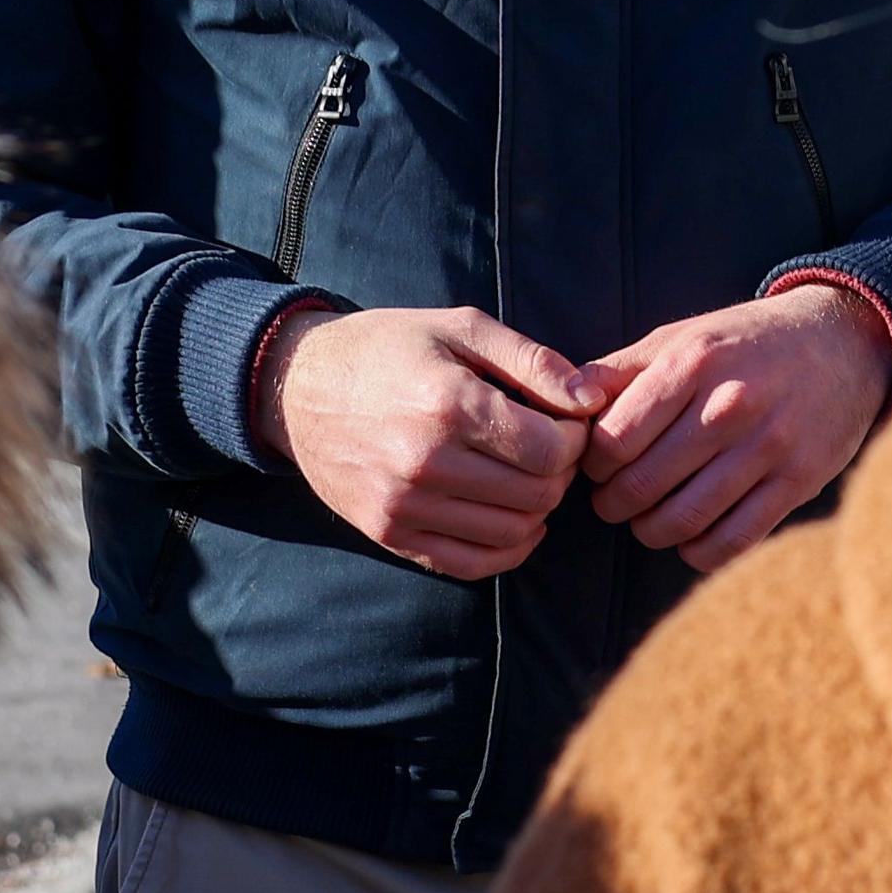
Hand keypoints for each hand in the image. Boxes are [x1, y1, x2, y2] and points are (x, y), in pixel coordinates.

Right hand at [259, 305, 603, 579]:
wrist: (298, 387)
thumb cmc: (389, 348)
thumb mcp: (461, 328)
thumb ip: (533, 361)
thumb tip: (593, 398)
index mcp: (449, 404)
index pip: (551, 450)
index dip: (575, 437)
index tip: (565, 420)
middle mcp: (426, 462)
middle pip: (538, 494)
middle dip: (561, 472)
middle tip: (548, 447)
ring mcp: (404, 506)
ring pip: (512, 533)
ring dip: (537, 509)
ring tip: (526, 474)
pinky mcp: (390, 535)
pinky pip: (472, 564)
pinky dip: (508, 548)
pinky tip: (513, 517)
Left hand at [580, 287, 891, 573]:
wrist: (843, 342)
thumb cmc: (746, 342)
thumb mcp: (682, 336)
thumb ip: (620, 369)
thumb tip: (564, 405)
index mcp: (693, 362)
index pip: (614, 440)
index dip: (592, 465)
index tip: (598, 466)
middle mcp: (730, 405)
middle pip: (642, 486)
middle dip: (614, 504)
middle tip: (614, 500)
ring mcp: (769, 447)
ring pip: (683, 521)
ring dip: (650, 531)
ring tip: (647, 519)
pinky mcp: (799, 482)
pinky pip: (732, 542)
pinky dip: (698, 552)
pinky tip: (690, 537)